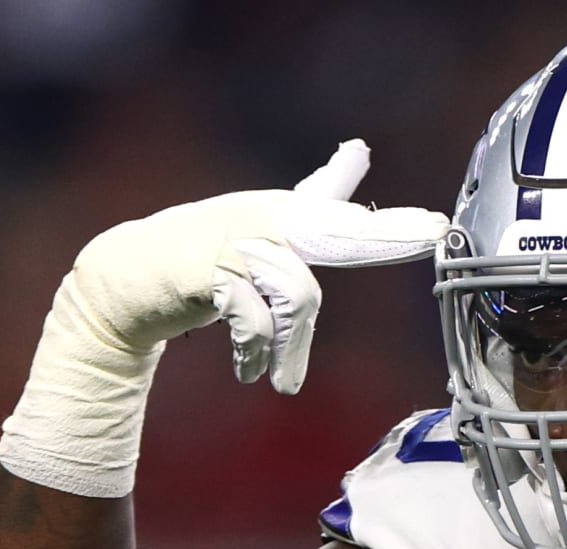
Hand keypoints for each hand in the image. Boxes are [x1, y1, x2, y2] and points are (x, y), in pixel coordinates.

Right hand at [71, 138, 447, 392]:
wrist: (129, 274)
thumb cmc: (208, 253)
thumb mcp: (270, 227)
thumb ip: (318, 197)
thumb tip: (358, 149)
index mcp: (286, 215)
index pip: (345, 213)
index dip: (392, 223)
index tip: (437, 227)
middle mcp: (265, 219)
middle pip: (336, 232)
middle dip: (384, 237)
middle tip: (428, 235)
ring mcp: (236, 241)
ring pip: (297, 294)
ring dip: (292, 347)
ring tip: (284, 381)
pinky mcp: (206, 270)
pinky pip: (254, 318)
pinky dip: (257, 352)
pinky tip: (251, 371)